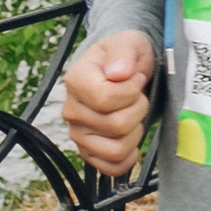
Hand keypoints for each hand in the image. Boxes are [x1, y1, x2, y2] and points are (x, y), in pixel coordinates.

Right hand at [63, 30, 155, 177]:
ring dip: (135, 133)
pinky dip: (127, 158)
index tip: (137, 79)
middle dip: (139, 110)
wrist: (126, 70)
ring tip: (135, 115)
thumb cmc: (126, 56)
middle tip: (138, 97)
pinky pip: (110, 167)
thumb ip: (123, 52)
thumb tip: (118, 73)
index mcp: (76, 81)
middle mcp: (72, 110)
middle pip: (116, 126)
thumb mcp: (128, 43)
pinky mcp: (89, 151)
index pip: (105, 99)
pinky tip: (132, 139)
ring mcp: (78, 133)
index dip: (131, 92)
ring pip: (115, 150)